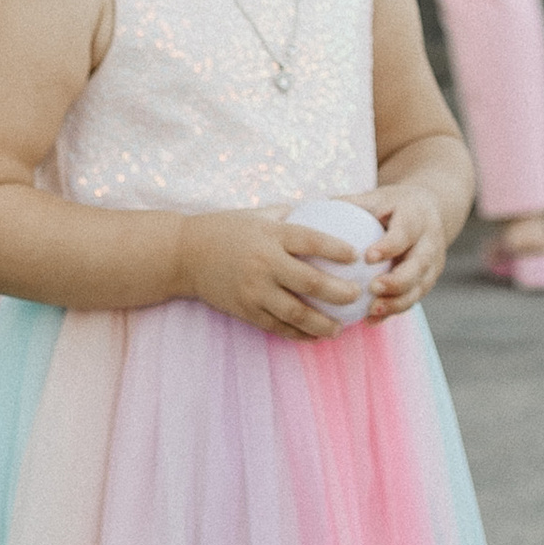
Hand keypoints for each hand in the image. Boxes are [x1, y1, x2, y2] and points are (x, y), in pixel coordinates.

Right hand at [178, 207, 366, 339]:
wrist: (185, 254)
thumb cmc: (227, 228)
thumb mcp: (258, 215)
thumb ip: (289, 215)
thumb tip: (326, 208)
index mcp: (270, 235)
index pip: (311, 240)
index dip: (336, 249)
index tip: (357, 255)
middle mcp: (264, 263)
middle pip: (310, 281)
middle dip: (339, 292)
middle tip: (359, 296)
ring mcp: (254, 290)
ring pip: (296, 313)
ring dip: (323, 323)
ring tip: (341, 327)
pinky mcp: (246, 310)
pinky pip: (277, 327)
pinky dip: (299, 334)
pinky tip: (315, 336)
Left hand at [356, 181, 448, 318]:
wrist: (430, 210)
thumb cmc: (394, 204)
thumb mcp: (377, 197)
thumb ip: (351, 203)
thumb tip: (313, 208)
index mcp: (417, 217)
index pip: (405, 232)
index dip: (390, 246)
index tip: (368, 257)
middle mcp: (429, 241)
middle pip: (418, 265)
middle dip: (398, 281)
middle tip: (372, 289)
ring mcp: (433, 264)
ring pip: (419, 287)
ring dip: (396, 302)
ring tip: (371, 311)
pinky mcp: (429, 280)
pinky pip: (414, 299)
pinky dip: (393, 311)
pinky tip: (370, 319)